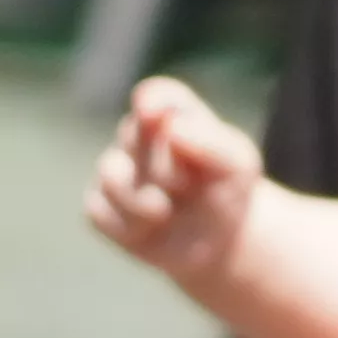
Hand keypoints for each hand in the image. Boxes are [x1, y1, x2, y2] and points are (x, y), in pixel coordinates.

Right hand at [87, 76, 265, 298]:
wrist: (216, 241)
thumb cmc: (227, 192)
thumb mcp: (237, 166)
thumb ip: (211, 143)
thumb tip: (171, 127)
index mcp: (174, 116)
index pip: (159, 96)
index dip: (152, 100)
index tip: (153, 114)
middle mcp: (139, 136)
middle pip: (136, 137)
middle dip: (167, 169)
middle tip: (188, 188)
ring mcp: (116, 168)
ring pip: (113, 175)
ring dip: (142, 200)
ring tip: (165, 212)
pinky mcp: (100, 204)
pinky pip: (100, 211)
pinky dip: (128, 226)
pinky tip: (148, 230)